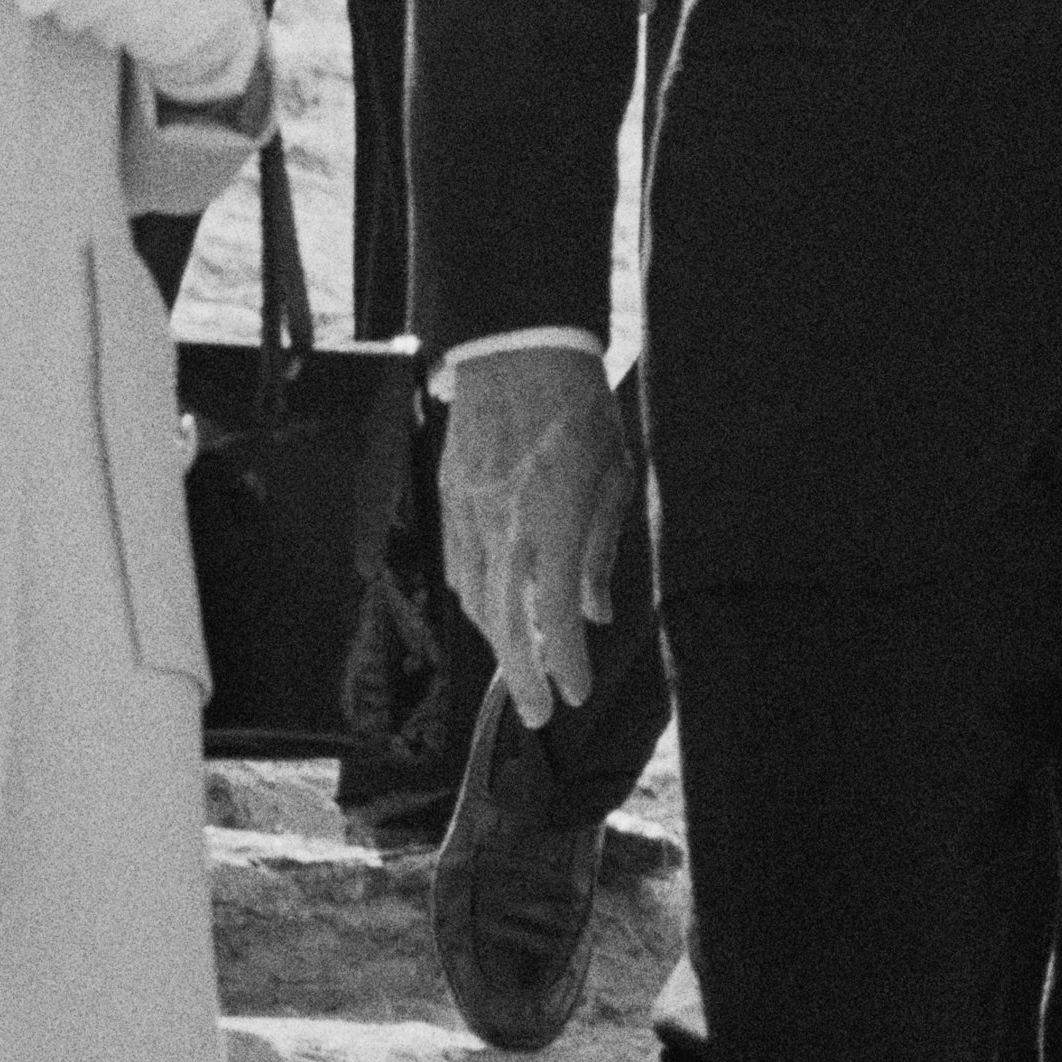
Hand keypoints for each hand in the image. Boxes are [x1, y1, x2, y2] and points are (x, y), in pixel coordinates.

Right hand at [441, 349, 634, 725]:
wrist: (518, 348)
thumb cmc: (578, 408)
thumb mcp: (612, 477)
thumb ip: (599, 552)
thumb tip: (594, 614)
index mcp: (551, 521)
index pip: (552, 617)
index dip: (564, 666)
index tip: (575, 694)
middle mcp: (503, 526)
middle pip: (504, 622)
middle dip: (523, 675)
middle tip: (538, 713)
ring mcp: (468, 512)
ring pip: (474, 598)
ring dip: (498, 640)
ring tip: (522, 666)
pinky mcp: (449, 496)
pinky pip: (456, 564)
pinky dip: (474, 598)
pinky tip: (490, 611)